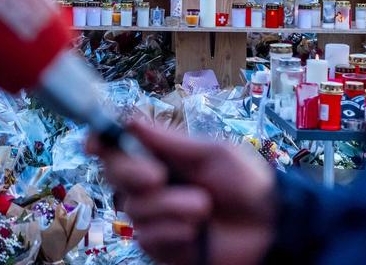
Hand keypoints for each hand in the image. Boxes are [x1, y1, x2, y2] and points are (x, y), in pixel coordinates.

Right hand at [87, 121, 276, 264]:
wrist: (270, 227)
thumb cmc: (247, 185)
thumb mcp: (212, 153)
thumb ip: (169, 141)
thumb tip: (130, 119)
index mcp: (163, 157)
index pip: (120, 147)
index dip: (102, 143)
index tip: (95, 142)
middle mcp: (153, 185)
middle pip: (114, 174)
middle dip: (131, 173)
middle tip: (158, 176)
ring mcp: (156, 216)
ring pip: (133, 208)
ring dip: (170, 207)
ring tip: (203, 207)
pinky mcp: (162, 246)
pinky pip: (148, 237)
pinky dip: (174, 232)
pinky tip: (196, 232)